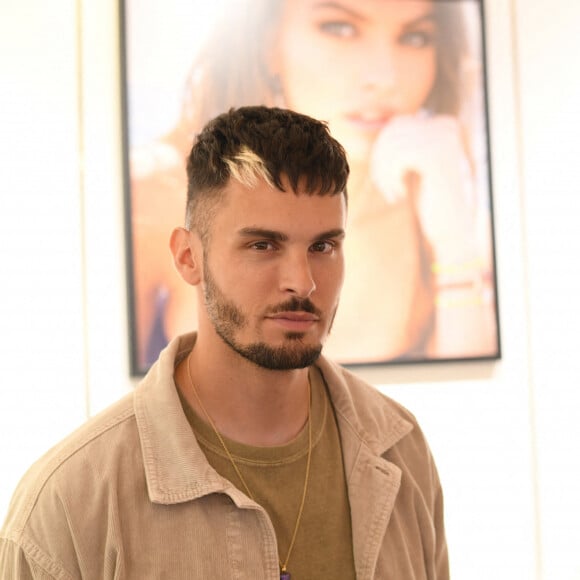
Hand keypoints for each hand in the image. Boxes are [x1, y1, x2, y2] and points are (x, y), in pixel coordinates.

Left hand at [370, 113, 476, 266]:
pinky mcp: (435, 157)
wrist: (453, 230)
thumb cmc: (435, 200)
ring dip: (383, 173)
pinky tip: (397, 196)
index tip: (385, 175)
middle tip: (384, 185)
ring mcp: (443, 139)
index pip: (398, 124)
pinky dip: (389, 179)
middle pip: (391, 133)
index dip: (382, 150)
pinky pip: (396, 158)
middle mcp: (447, 126)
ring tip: (391, 192)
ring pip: (390, 146)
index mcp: (445, 124)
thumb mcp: (421, 165)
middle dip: (380, 161)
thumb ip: (411, 140)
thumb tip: (390, 121)